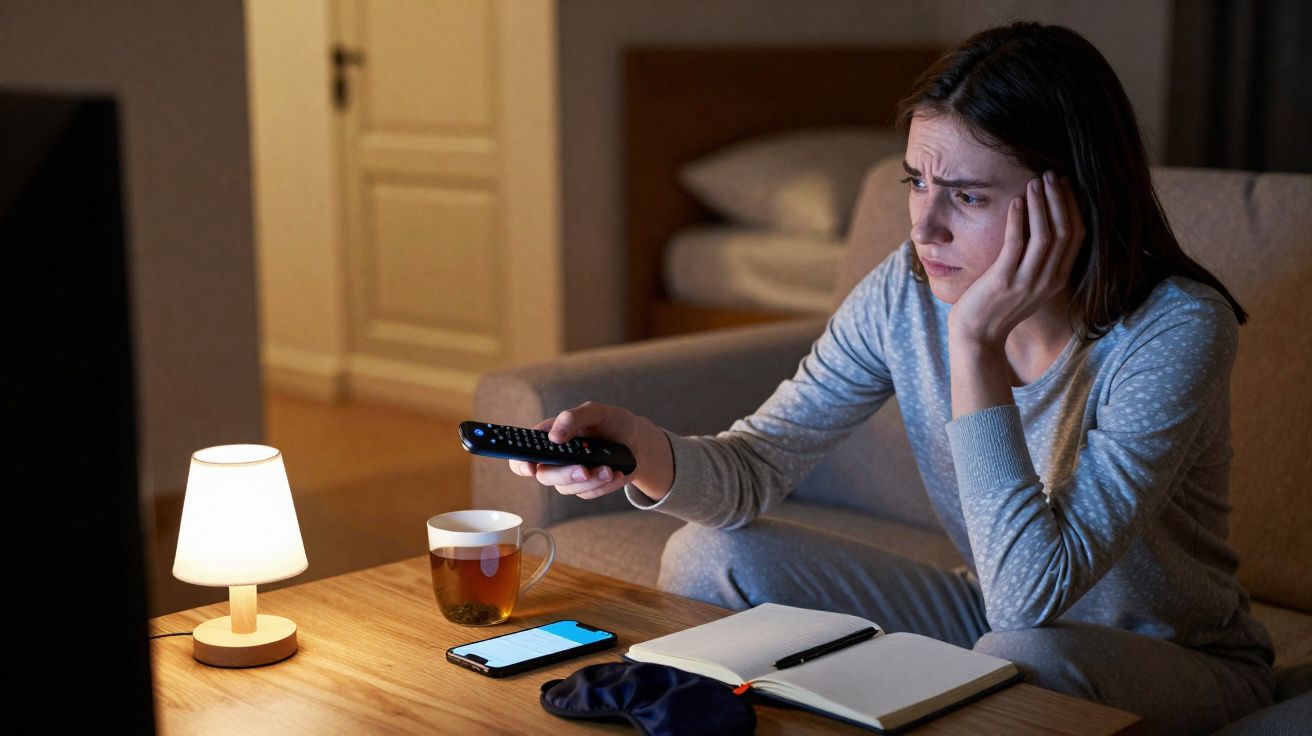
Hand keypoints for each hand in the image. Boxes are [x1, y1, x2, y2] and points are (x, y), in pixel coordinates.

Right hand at [508, 401, 645, 500]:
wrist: (636, 440)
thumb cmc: (611, 422)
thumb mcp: (595, 412)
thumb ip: (573, 418)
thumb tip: (554, 437)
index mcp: (549, 438)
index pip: (523, 454)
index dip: (520, 463)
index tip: (531, 468)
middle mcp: (555, 459)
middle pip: (544, 476)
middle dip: (564, 474)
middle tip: (585, 470)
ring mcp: (570, 475)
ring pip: (568, 488)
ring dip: (591, 481)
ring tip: (610, 469)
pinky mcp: (587, 487)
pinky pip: (589, 494)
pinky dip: (605, 485)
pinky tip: (617, 473)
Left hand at [948, 171, 1084, 346]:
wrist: (977, 336)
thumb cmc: (999, 305)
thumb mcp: (1028, 283)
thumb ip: (1040, 260)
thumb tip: (1042, 225)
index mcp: (1058, 278)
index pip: (1077, 236)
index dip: (1074, 207)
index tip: (1066, 184)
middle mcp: (1048, 280)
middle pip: (1066, 231)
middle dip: (1060, 199)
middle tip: (1052, 174)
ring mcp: (1027, 281)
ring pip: (1045, 235)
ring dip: (1041, 204)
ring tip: (1035, 181)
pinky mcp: (1004, 280)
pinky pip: (1016, 244)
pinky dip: (1018, 219)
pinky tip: (1017, 201)